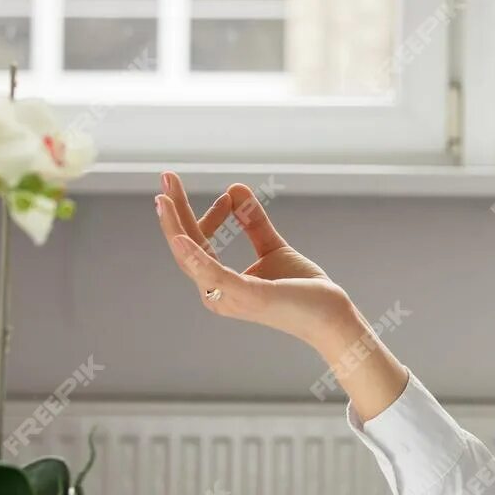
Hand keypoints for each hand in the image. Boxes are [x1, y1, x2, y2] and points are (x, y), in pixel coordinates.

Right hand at [153, 172, 352, 348]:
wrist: (331, 318)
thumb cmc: (301, 290)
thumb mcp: (273, 247)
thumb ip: (252, 222)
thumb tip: (232, 187)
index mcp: (221, 283)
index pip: (200, 244)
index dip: (208, 215)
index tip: (228, 196)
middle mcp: (217, 294)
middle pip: (185, 247)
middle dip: (173, 212)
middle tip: (165, 176)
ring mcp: (229, 297)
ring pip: (190, 259)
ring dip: (174, 227)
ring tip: (163, 199)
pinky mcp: (246, 297)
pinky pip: (213, 275)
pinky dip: (194, 257)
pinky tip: (180, 238)